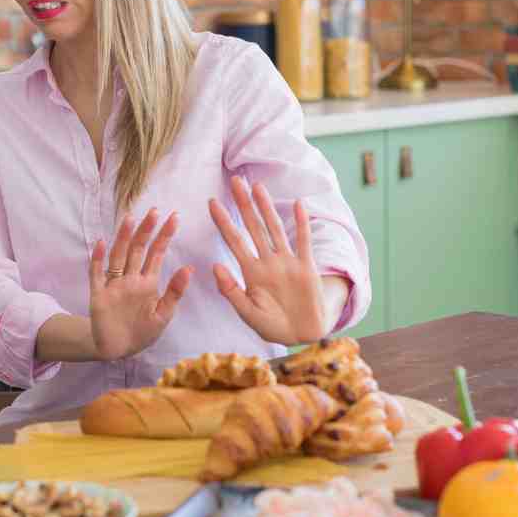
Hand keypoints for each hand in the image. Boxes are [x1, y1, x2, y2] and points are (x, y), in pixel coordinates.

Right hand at [89, 208, 192, 360]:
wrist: (118, 350)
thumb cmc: (142, 331)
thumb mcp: (164, 315)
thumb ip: (175, 292)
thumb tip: (189, 267)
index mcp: (148, 282)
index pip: (157, 253)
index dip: (164, 236)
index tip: (174, 217)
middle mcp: (131, 278)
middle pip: (138, 249)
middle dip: (146, 230)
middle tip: (155, 211)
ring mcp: (114, 284)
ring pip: (118, 256)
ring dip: (123, 238)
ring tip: (130, 219)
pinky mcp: (98, 295)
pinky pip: (96, 274)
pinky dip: (97, 260)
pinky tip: (100, 244)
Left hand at [209, 176, 326, 344]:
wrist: (301, 335)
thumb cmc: (271, 325)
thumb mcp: (246, 312)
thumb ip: (230, 291)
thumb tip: (214, 265)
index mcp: (251, 272)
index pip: (234, 240)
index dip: (223, 222)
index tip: (211, 203)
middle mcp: (268, 262)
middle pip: (253, 227)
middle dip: (243, 205)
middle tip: (235, 181)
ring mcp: (287, 262)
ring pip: (275, 229)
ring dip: (267, 208)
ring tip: (258, 187)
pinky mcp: (306, 268)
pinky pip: (304, 242)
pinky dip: (302, 224)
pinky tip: (299, 205)